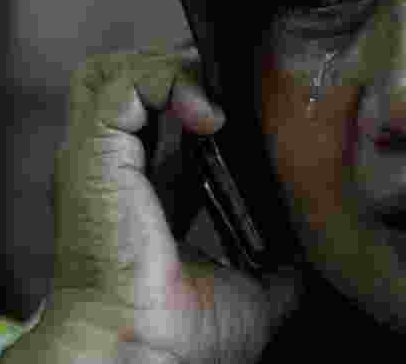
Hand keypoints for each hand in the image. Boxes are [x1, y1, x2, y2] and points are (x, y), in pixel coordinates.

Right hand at [3, 47, 300, 363]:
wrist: (142, 355)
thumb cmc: (179, 337)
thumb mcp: (250, 288)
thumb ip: (278, 261)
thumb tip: (314, 248)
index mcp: (141, 194)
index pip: (159, 118)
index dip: (201, 98)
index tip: (249, 108)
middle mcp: (111, 169)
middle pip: (125, 81)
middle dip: (177, 70)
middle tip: (227, 91)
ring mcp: (95, 158)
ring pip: (115, 70)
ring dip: (171, 69)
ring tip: (216, 99)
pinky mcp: (92, 153)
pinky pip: (122, 84)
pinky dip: (168, 82)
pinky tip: (209, 115)